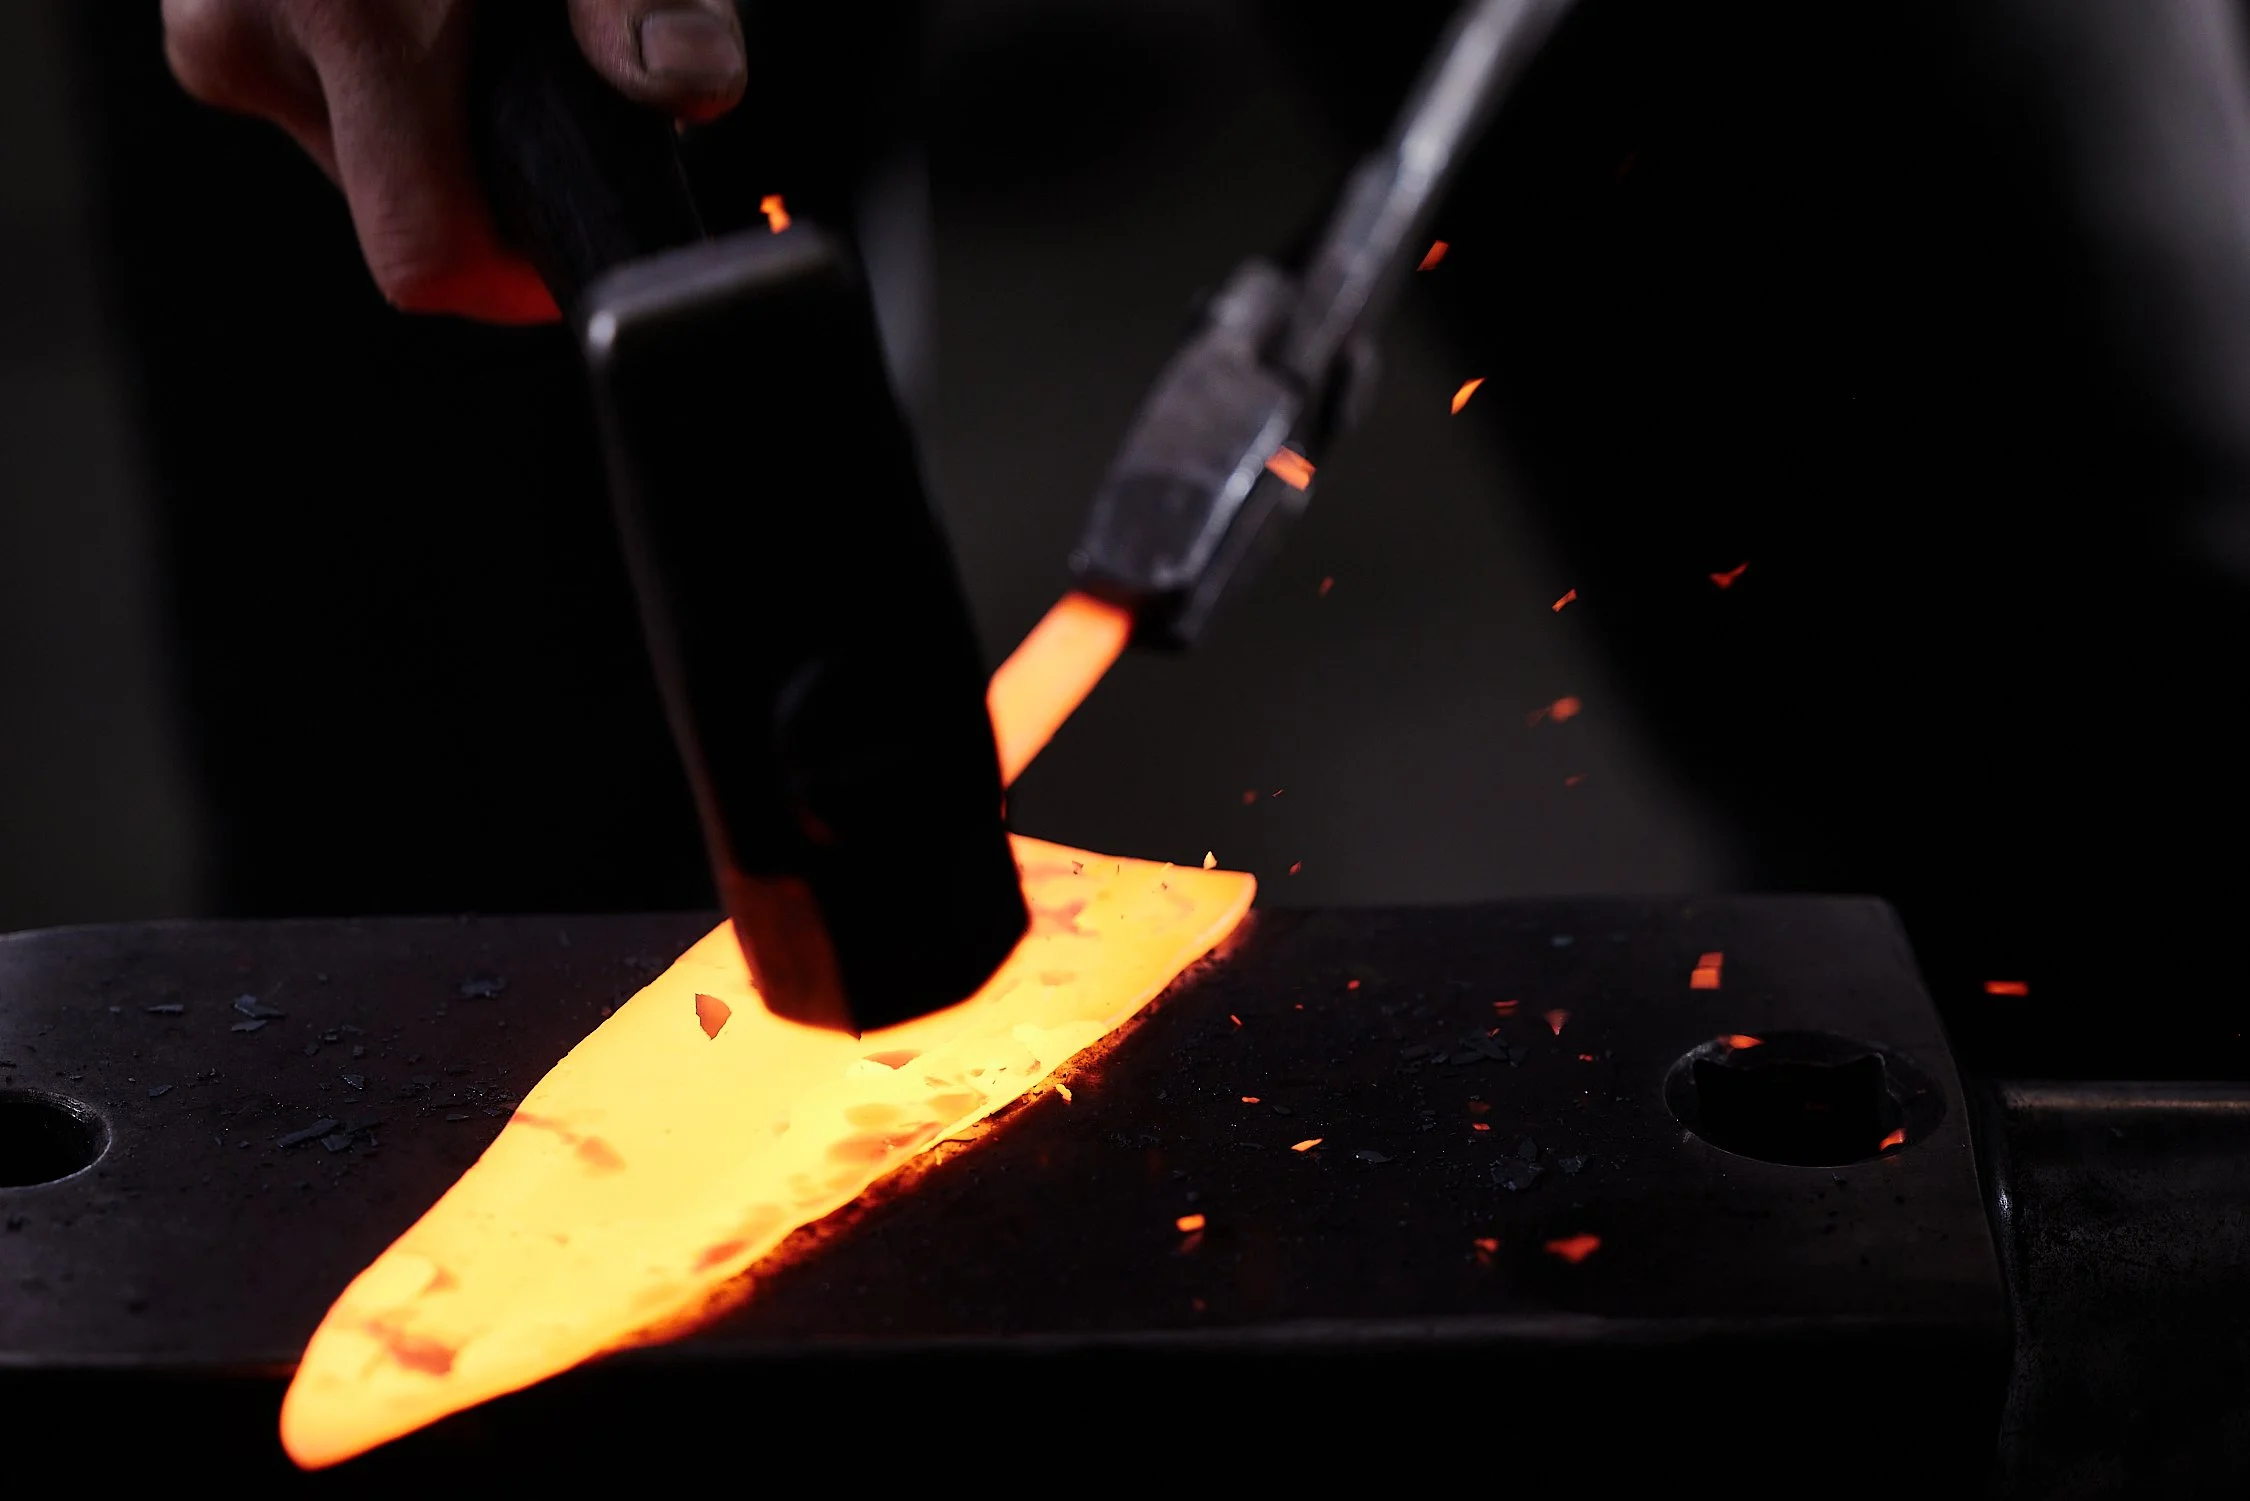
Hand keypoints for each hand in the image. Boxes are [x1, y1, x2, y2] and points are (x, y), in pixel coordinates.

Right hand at [162, 0, 746, 320]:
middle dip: (489, 171)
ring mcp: (217, 19)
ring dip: (440, 119)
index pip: (429, 257)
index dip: (520, 276)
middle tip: (550, 77)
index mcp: (352, 18)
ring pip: (362, 153)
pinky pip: (320, 90)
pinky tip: (435, 10)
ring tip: (490, 24)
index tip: (576, 240)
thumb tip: (687, 85)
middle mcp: (253, 30)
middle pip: (404, 209)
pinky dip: (391, 72)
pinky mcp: (211, 7)